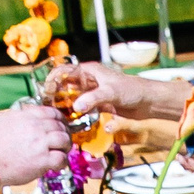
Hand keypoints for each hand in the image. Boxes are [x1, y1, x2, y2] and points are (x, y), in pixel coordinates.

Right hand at [0, 101, 74, 186]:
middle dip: (64, 134)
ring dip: (65, 147)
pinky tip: (56, 166)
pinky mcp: (42, 160)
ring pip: (64, 140)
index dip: (60, 120)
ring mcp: (40, 143)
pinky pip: (62, 158)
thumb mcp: (0, 118)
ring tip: (61, 153)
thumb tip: (25, 112)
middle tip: (62, 143)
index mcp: (27, 115)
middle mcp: (36, 126)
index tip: (61, 126)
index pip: (52, 112)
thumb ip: (17, 115)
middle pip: (60, 126)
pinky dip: (62, 162)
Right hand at [59, 58, 180, 120]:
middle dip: (57, 95)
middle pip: (66, 86)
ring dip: (67, 107)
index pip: (64, 71)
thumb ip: (93, 99)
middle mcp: (89, 80)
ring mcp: (93, 93)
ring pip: (74, 98)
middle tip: (49, 108)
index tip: (45, 91)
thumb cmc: (131, 90)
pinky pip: (84, 109)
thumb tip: (77, 106)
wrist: (148, 102)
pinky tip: (73, 123)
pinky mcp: (99, 105)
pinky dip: (78, 115)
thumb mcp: (110, 93)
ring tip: (58, 117)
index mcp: (89, 71)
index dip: (53, 79)